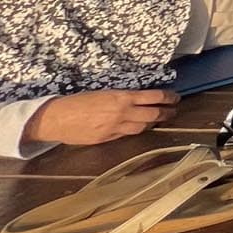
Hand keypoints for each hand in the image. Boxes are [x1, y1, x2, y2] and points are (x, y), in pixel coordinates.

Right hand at [24, 89, 177, 148]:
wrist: (56, 118)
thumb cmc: (77, 101)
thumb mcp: (103, 93)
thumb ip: (121, 98)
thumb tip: (137, 99)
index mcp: (121, 97)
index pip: (153, 97)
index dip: (168, 98)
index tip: (175, 97)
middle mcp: (121, 113)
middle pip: (152, 115)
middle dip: (166, 113)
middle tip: (174, 111)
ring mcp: (114, 128)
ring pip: (142, 128)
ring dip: (152, 124)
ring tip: (159, 120)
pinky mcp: (106, 139)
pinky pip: (126, 135)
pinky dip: (134, 130)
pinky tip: (137, 128)